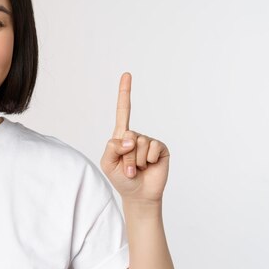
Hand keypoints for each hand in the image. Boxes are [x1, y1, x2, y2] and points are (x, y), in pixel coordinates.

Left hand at [100, 73, 170, 203]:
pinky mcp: (161, 149)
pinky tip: (149, 167)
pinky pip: (153, 149)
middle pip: (128, 136)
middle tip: (128, 169)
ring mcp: (149, 141)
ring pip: (140, 145)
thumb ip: (112, 147)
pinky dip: (149, 161)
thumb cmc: (121, 178)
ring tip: (138, 169)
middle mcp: (136, 135)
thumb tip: (130, 138)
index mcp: (121, 135)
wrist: (138, 194)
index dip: (125, 92)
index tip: (127, 74)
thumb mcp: (107, 163)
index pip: (123, 110)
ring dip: (136, 162)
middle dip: (126, 157)